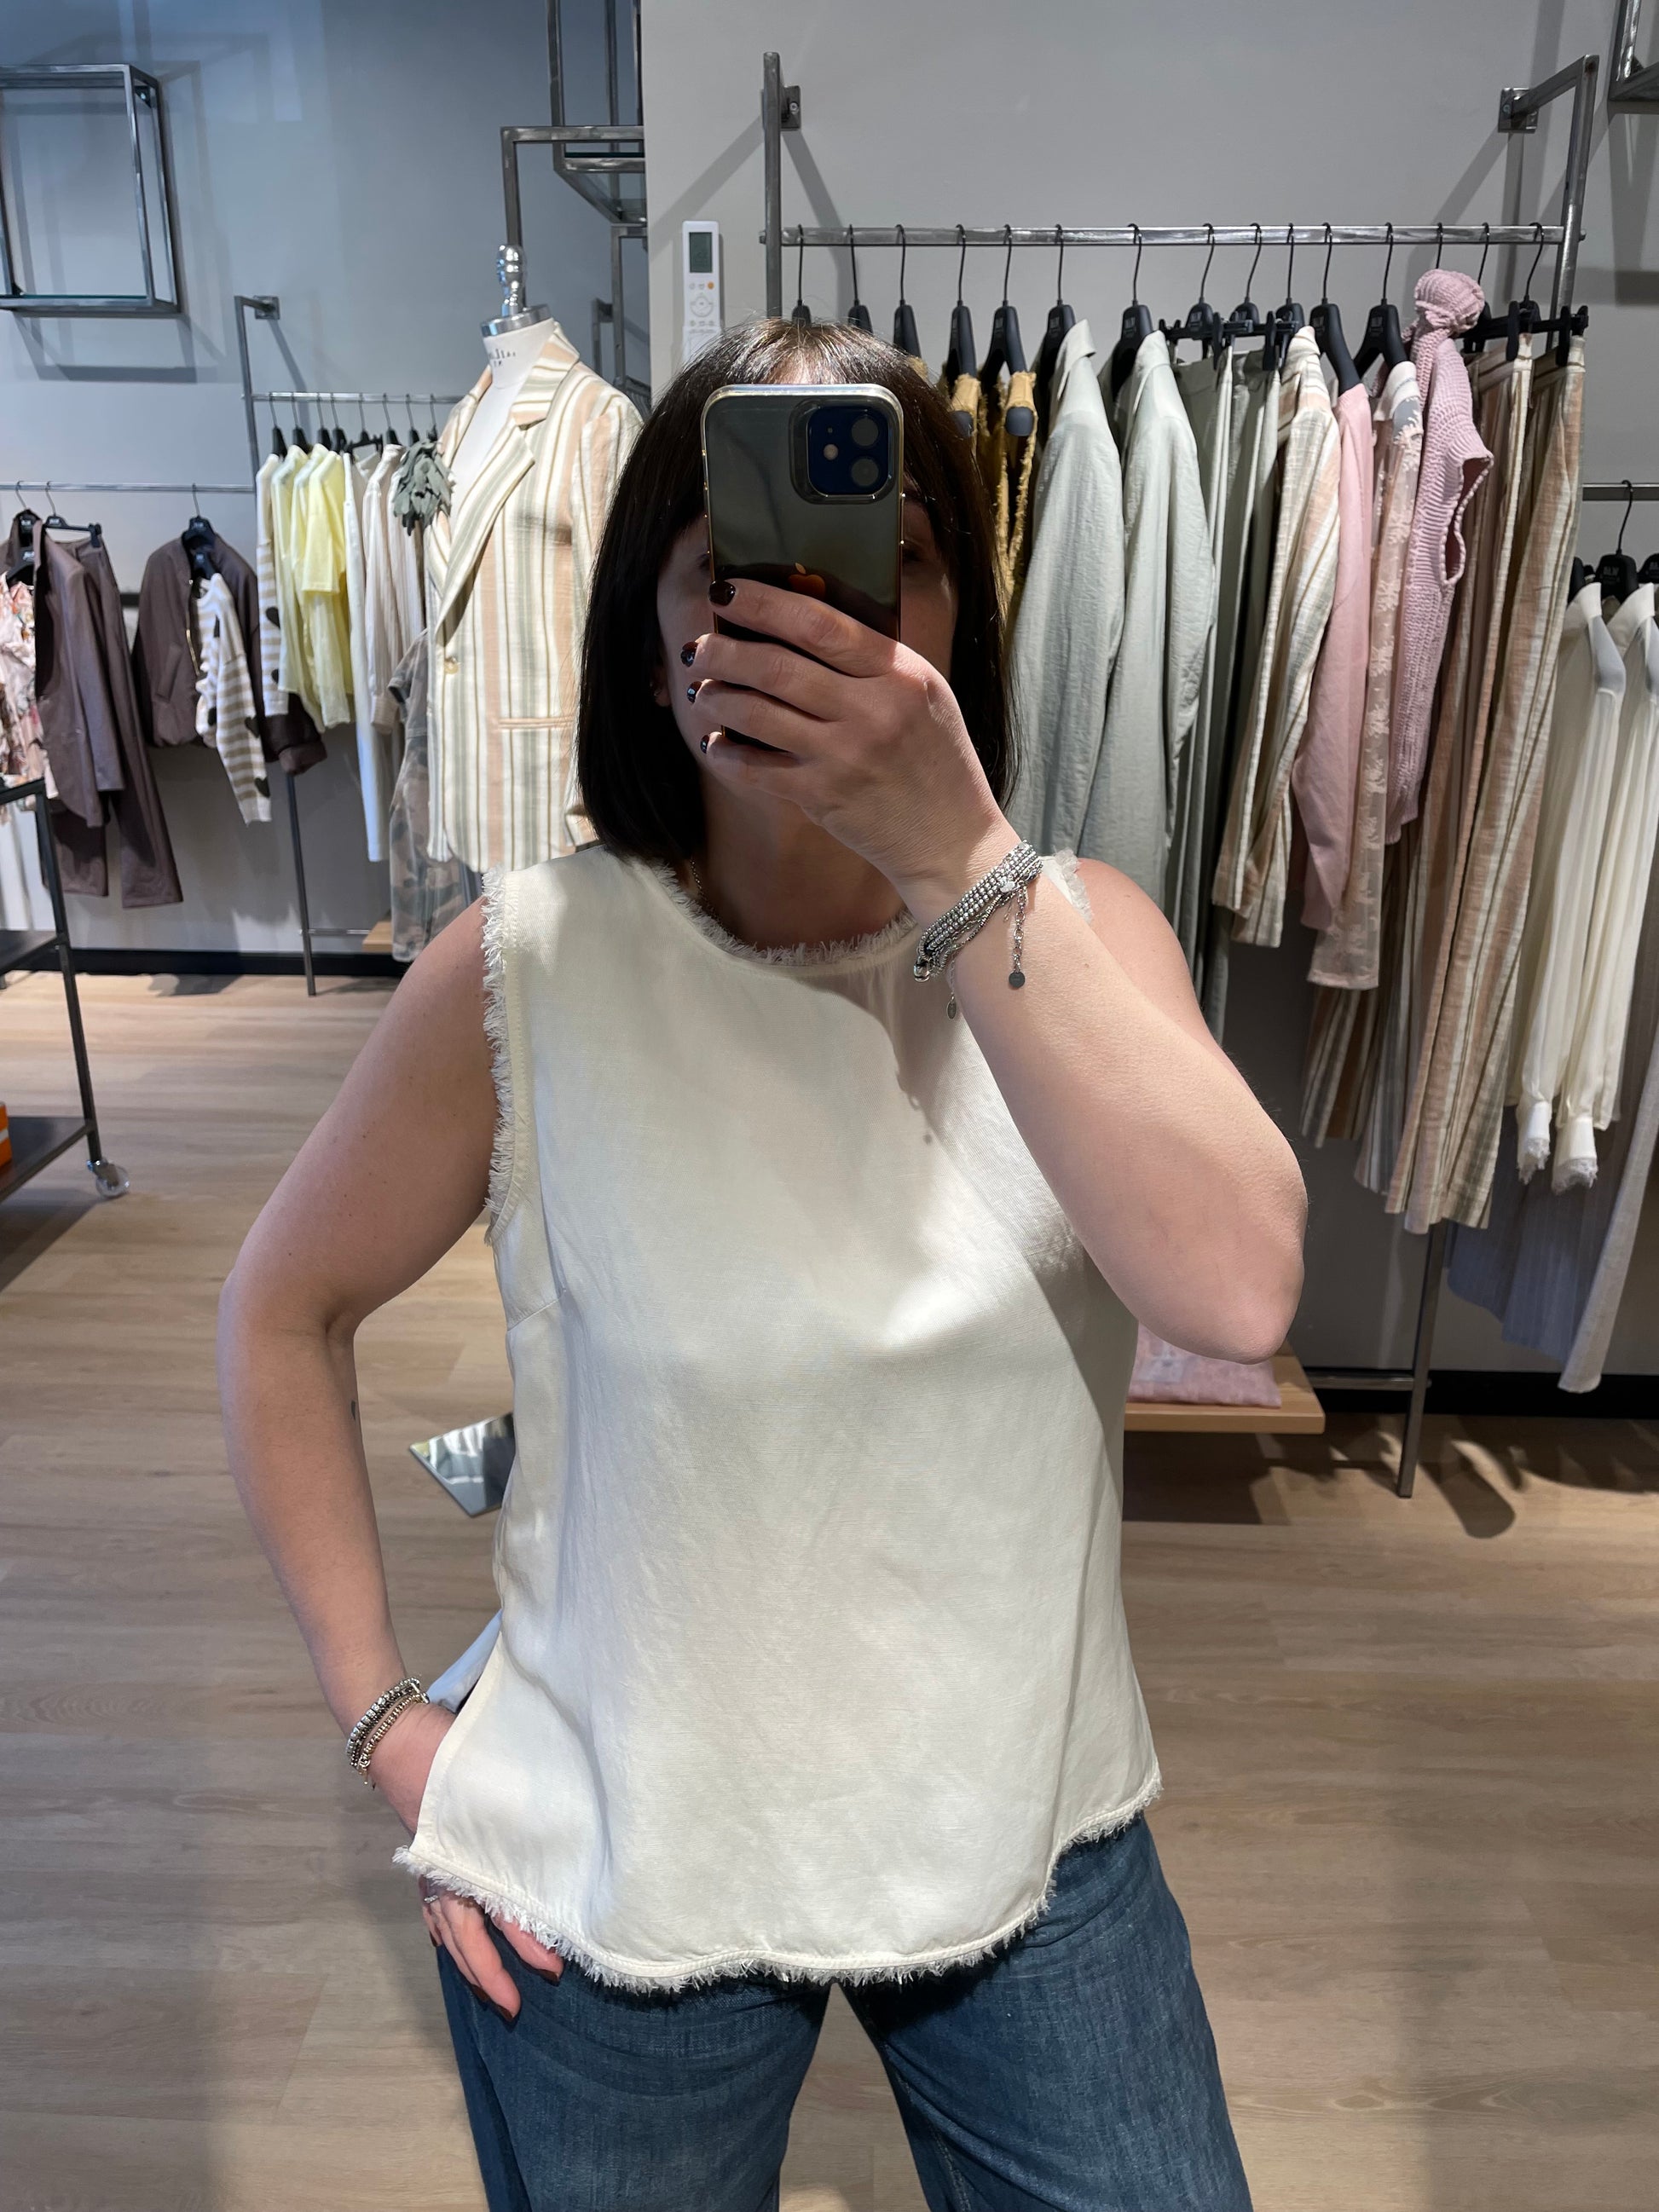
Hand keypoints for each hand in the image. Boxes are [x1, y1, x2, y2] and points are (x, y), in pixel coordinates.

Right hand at [367, 1697, 564, 2013]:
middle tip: (515, 2009)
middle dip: (491, 1975)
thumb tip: (560, 1849)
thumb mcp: (497, 1784)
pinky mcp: (425, 1858)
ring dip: (468, 1963)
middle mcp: (442, 1875)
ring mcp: (429, 1869)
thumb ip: (523, 1820)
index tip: (553, 1969)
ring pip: (448, 1930)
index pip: (499, 1916)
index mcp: (463, 1862)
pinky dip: (443, 1932)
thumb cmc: (451, 1755)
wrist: (400, 1738)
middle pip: (467, 1939)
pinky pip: (433, 1908)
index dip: (526, 1944)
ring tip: (487, 1992)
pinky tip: (449, 1944)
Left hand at [685, 577, 1014, 923]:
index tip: (727, 590)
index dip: (764, 603)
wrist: (951, 838)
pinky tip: (717, 744)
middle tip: (698, 647)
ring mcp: (845, 756)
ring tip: (705, 690)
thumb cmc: (934, 759)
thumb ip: (871, 661)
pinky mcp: (824, 796)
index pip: (820, 624)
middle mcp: (872, 711)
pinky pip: (757, 769)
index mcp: (899, 674)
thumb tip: (794, 621)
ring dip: (719, 697)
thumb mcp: (923, 694)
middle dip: (724, 651)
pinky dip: (728, 753)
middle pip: (777, 667)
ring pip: (759, 714)